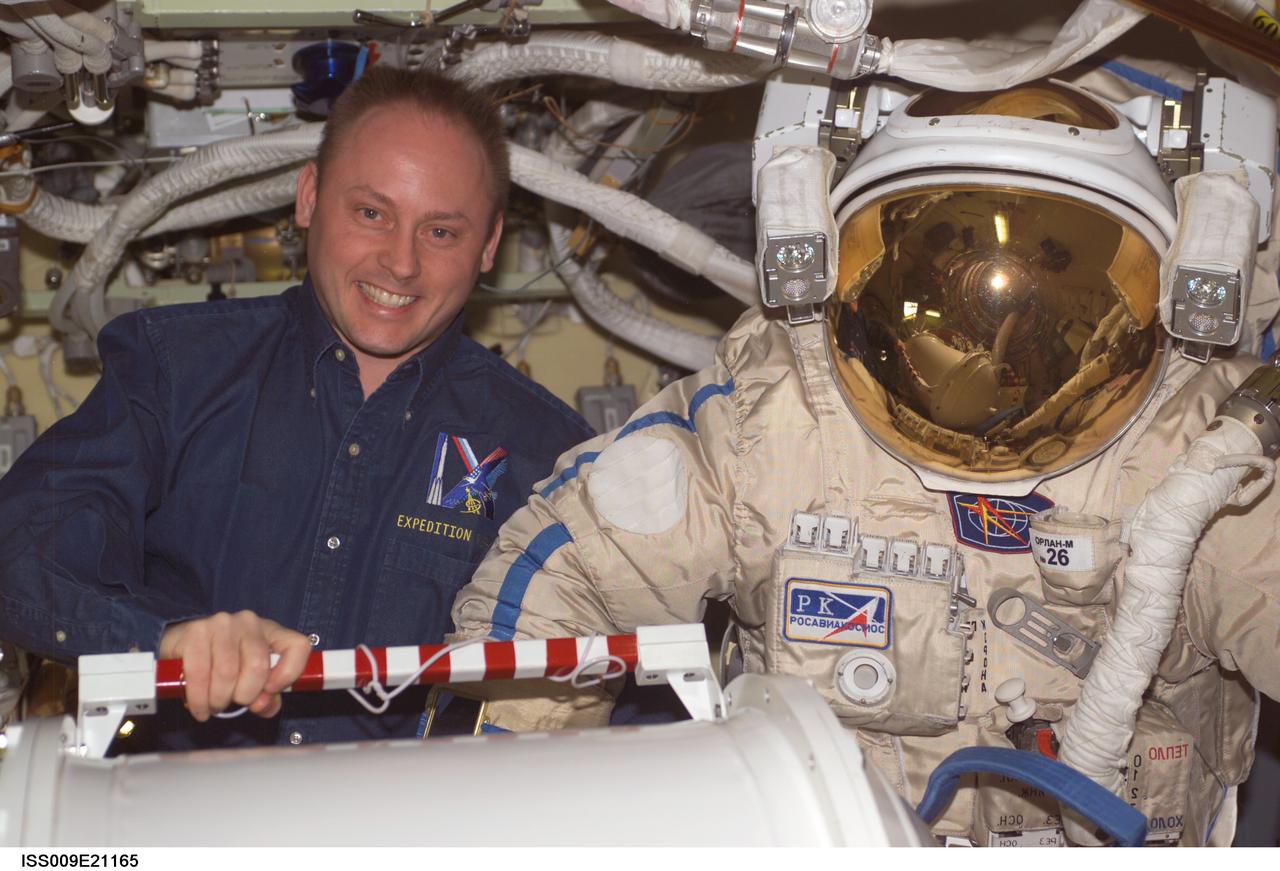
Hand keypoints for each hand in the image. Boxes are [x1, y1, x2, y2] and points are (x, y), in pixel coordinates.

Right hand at [158, 611, 311, 721]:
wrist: (182, 644)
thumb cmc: (222, 664)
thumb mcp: (251, 679)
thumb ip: (266, 697)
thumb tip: (262, 705)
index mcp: (271, 632)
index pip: (298, 646)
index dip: (290, 674)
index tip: (271, 691)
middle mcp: (249, 623)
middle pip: (258, 667)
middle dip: (244, 696)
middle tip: (231, 702)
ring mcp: (222, 624)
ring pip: (227, 674)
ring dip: (219, 700)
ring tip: (214, 705)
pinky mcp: (195, 633)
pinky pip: (199, 674)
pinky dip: (199, 700)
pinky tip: (200, 708)